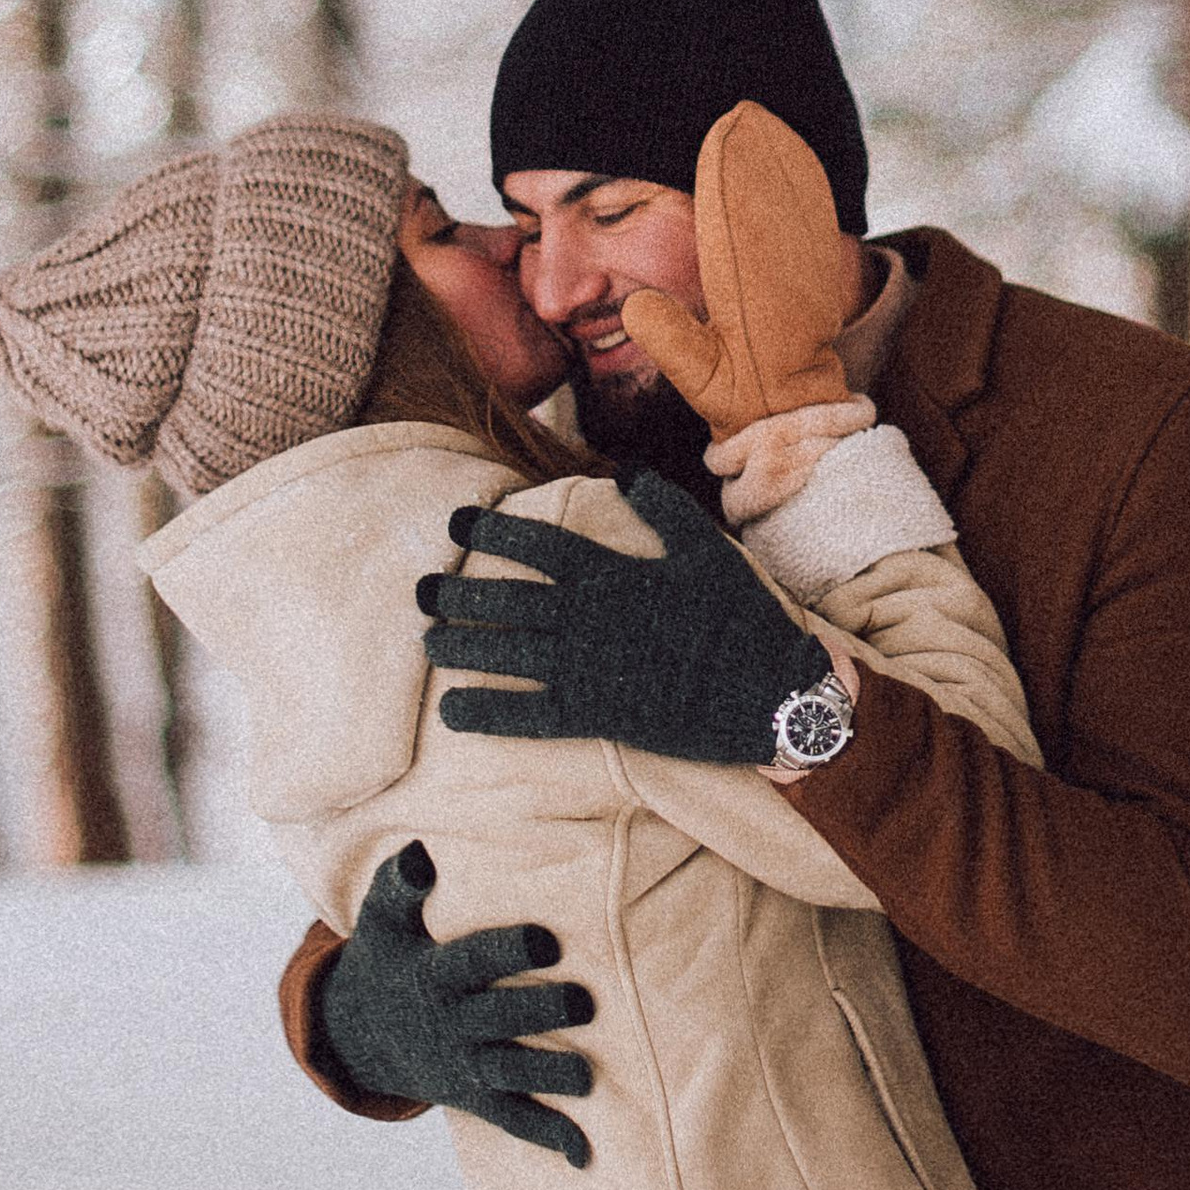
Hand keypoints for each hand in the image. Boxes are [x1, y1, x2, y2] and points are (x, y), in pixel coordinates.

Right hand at [317, 840, 595, 1165]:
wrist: (360, 1032)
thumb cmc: (390, 956)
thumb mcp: (382, 918)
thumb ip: (400, 883)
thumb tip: (421, 854)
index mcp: (432, 975)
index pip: (472, 962)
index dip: (507, 953)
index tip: (548, 940)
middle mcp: (450, 1024)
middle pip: (498, 1020)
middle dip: (540, 1014)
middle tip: (586, 1002)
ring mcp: (464, 1065)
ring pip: (510, 1075)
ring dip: (549, 1078)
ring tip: (588, 1077)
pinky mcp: (475, 1098)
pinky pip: (511, 1120)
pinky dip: (547, 1137)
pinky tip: (584, 1153)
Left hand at [422, 470, 829, 765]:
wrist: (766, 691)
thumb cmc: (740, 618)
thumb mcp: (707, 550)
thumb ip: (664, 510)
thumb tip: (628, 473)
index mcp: (613, 574)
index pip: (539, 546)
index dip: (494, 532)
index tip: (458, 524)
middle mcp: (590, 618)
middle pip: (508, 600)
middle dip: (460, 593)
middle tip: (422, 590)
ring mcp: (588, 668)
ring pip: (507, 653)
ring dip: (461, 646)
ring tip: (427, 641)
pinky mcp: (596, 716)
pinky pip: (527, 714)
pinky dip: (486, 713)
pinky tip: (452, 712)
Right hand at [616, 102, 854, 438]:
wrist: (795, 409)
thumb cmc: (741, 394)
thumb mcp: (700, 377)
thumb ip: (670, 339)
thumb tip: (636, 305)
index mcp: (749, 288)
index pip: (733, 220)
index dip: (725, 176)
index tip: (720, 137)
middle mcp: (781, 270)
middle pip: (765, 200)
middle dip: (754, 155)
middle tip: (743, 110)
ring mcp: (803, 270)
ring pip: (792, 204)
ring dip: (780, 162)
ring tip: (765, 122)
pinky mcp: (816, 276)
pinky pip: (812, 222)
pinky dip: (804, 189)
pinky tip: (796, 162)